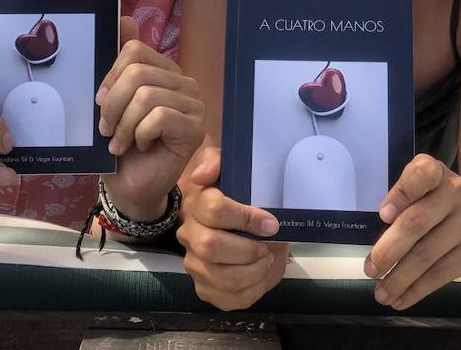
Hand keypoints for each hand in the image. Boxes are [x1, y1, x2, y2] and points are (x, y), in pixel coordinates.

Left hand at [97, 17, 204, 221]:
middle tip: (106, 129)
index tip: (101, 103)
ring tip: (119, 142)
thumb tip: (124, 18)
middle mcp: (184, 83)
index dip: (111, 76)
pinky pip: (159, 116)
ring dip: (123, 124)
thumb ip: (118, 64)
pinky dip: (139, 134)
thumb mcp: (112, 101)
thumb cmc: (121, 144)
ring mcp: (194, 105)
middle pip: (138, 73)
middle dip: (112, 104)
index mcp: (164, 71)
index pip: (135, 50)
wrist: (130, 187)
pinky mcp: (195, 128)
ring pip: (146, 95)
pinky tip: (140, 146)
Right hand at [177, 147, 288, 309]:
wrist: (246, 225)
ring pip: (221, 277)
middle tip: (266, 246)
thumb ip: (216, 162)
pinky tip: (259, 276)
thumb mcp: (230, 169)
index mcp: (197, 204)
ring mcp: (195, 264)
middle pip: (211, 246)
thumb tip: (203, 175)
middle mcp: (190, 235)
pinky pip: (228, 300)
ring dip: (253, 271)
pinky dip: (252, 290)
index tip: (271, 223)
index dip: (246, 218)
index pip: (214, 210)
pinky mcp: (205, 289)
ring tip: (266, 260)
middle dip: (247, 249)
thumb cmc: (242, 196)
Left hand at [364, 154, 460, 309]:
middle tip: (370, 269)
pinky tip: (400, 299)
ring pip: (427, 255)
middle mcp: (456, 193)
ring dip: (399, 278)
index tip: (383, 215)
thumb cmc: (447, 210)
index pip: (421, 173)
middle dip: (389, 250)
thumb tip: (379, 244)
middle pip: (417, 222)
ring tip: (381, 293)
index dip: (401, 193)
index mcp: (438, 174)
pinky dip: (416, 290)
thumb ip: (406, 206)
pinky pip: (440, 274)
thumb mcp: (430, 194)